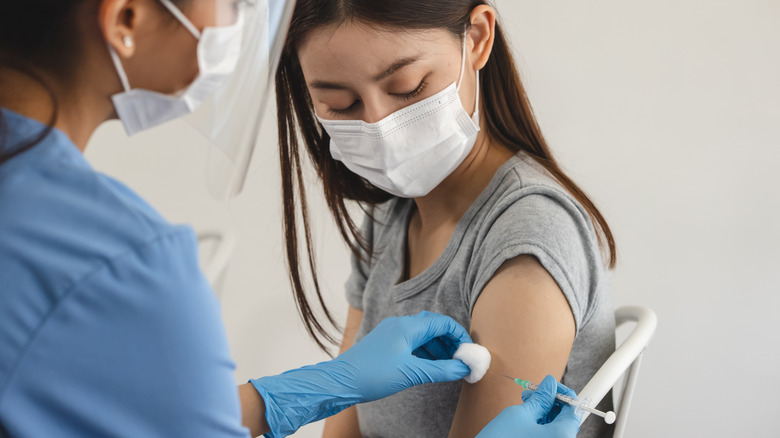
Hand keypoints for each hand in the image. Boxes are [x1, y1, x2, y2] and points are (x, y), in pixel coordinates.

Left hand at [251, 311, 471, 437]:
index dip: (459, 335)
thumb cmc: (373, 374)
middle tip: (460, 360)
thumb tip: (463, 368)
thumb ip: (441, 370)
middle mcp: (400, 325)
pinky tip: (429, 367)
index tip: (469, 352)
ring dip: (438, 348)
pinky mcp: (386, 344)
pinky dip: (424, 352)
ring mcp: (392, 334)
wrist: (340, 381)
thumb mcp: (411, 373)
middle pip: (433, 326)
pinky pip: (412, 343)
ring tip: (447, 366)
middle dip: (450, 342)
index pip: (442, 322)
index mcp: (408, 327)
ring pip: (423, 335)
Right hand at [476, 375, 580, 437]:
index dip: (561, 392)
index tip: (548, 384)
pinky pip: (546, 435)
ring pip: (554, 427)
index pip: (572, 408)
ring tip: (525, 403)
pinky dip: (538, 424)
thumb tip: (550, 384)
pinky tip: (525, 416)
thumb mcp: (521, 414)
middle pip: (564, 418)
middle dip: (550, 402)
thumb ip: (540, 398)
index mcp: (562, 435)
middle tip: (532, 392)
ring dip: (542, 412)